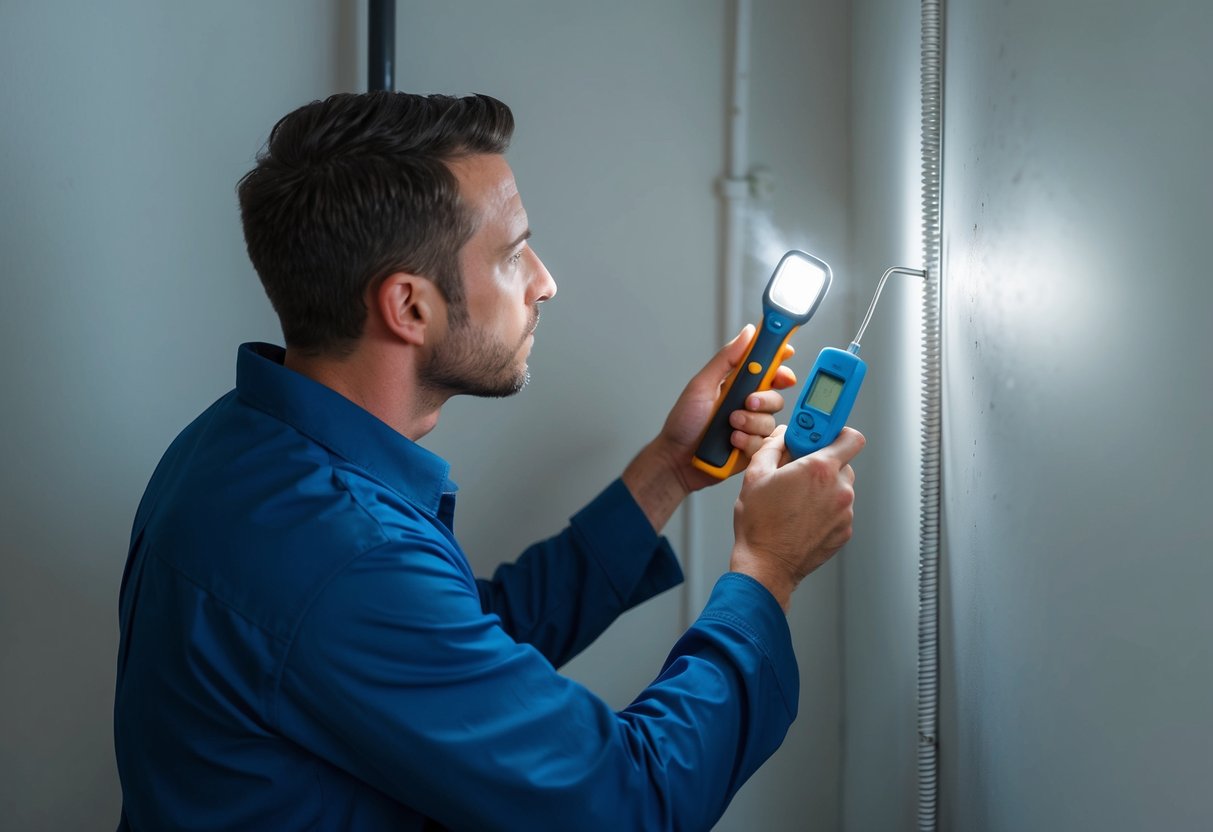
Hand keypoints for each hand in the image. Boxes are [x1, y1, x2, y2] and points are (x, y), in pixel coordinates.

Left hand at [659, 324, 797, 492]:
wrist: (677, 460)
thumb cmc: (684, 422)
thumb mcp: (702, 385)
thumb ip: (727, 359)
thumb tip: (749, 332)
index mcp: (736, 385)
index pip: (766, 368)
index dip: (780, 360)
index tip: (786, 354)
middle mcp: (747, 405)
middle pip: (776, 395)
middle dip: (766, 397)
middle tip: (749, 401)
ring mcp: (751, 427)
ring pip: (770, 420)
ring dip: (750, 421)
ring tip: (730, 426)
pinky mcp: (754, 449)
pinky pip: (765, 443)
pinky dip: (748, 441)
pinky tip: (732, 442)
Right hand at [730, 425, 864, 610]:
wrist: (766, 566)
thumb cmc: (759, 526)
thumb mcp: (755, 476)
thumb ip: (772, 447)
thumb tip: (782, 436)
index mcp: (819, 469)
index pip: (851, 437)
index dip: (838, 433)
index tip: (823, 435)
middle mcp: (838, 489)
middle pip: (844, 463)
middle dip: (824, 464)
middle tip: (800, 472)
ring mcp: (844, 512)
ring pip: (840, 488)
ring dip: (824, 489)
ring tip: (797, 500)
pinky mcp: (844, 531)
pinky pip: (839, 511)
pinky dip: (825, 510)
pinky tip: (802, 517)